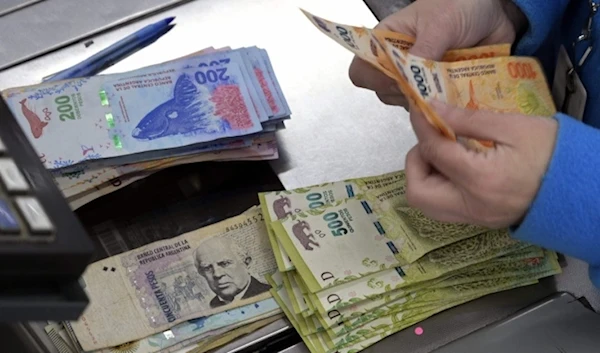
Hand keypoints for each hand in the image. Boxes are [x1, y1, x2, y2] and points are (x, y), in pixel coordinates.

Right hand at [348, 0, 526, 106]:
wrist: (497, 9)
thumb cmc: (461, 4)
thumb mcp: (440, 24)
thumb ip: (424, 53)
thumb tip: (413, 85)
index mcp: (388, 41)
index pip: (363, 70)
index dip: (376, 79)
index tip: (399, 77)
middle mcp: (400, 63)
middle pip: (385, 93)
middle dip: (407, 93)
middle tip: (430, 83)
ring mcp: (421, 80)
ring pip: (410, 105)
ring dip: (429, 103)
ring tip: (450, 87)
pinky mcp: (441, 91)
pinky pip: (436, 109)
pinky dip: (447, 108)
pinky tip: (459, 96)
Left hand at [405, 101, 556, 227]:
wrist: (584, 188)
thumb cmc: (553, 152)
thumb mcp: (513, 126)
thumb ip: (467, 119)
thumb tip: (432, 109)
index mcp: (480, 180)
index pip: (433, 152)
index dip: (421, 126)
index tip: (419, 109)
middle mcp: (471, 206)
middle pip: (417, 192)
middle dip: (416, 161)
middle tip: (434, 139)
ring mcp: (475, 219)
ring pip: (427, 204)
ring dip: (425, 175)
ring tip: (445, 151)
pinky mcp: (480, 221)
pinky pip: (444, 207)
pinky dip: (439, 185)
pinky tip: (456, 164)